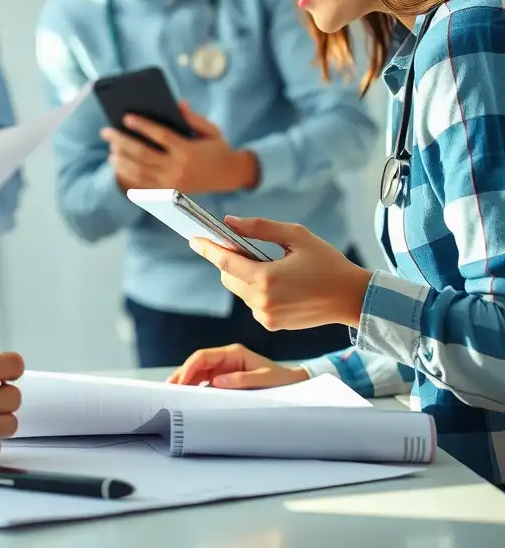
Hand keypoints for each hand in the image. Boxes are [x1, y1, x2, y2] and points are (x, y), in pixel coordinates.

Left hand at [101, 102, 258, 194]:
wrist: (232, 176)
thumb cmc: (218, 148)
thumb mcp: (210, 129)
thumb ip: (192, 117)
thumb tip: (176, 103)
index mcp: (188, 150)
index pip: (160, 135)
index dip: (142, 126)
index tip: (126, 117)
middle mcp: (178, 167)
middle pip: (142, 153)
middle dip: (121, 141)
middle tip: (106, 132)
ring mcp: (172, 182)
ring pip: (139, 171)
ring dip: (121, 160)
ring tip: (110, 150)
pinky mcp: (169, 192)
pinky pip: (143, 185)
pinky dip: (128, 176)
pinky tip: (119, 167)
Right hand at [168, 344, 308, 388]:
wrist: (294, 386)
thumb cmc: (281, 381)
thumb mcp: (264, 380)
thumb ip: (241, 380)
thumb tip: (216, 381)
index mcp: (233, 353)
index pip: (204, 356)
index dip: (189, 367)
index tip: (180, 380)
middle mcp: (226, 358)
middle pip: (197, 363)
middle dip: (183, 373)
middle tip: (169, 387)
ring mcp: (225, 368)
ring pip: (199, 371)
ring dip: (186, 380)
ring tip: (174, 392)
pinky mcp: (226, 378)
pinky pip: (205, 380)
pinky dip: (195, 386)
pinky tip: (188, 394)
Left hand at [189, 216, 372, 329]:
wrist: (353, 299)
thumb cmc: (328, 264)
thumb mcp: (296, 236)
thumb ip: (260, 228)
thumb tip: (229, 222)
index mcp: (267, 279)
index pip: (225, 262)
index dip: (207, 248)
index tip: (194, 238)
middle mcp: (262, 301)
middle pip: (228, 276)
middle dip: (228, 259)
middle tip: (240, 244)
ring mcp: (267, 316)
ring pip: (239, 289)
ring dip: (242, 274)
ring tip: (265, 262)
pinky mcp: (273, 324)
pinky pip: (251, 302)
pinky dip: (255, 288)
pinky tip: (276, 280)